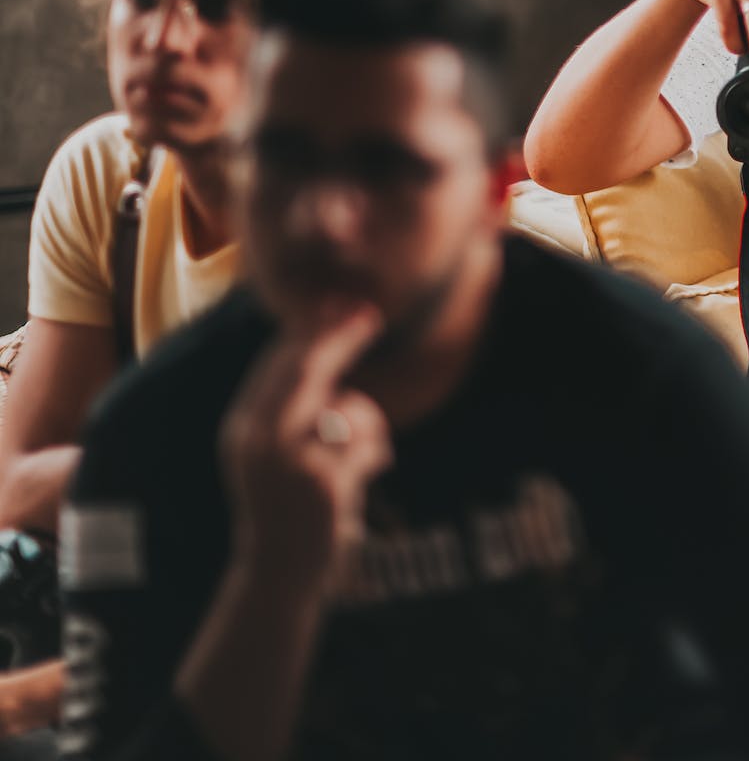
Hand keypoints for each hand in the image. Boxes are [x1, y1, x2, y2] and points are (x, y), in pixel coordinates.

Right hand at [218, 307, 391, 589]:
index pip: (276, 365)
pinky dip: (377, 454)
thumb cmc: (286, 506)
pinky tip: (365, 477)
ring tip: (361, 456)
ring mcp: (290, 461)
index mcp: (243, 428)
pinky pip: (368, 444)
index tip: (338, 305)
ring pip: (347, 408)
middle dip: (340, 338)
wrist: (278, 571)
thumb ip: (291, 410)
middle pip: (306, 370)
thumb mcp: (275, 454)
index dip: (310, 332)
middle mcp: (259, 440)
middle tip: (369, 315)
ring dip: (368, 423)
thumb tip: (325, 349)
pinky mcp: (324, 483)